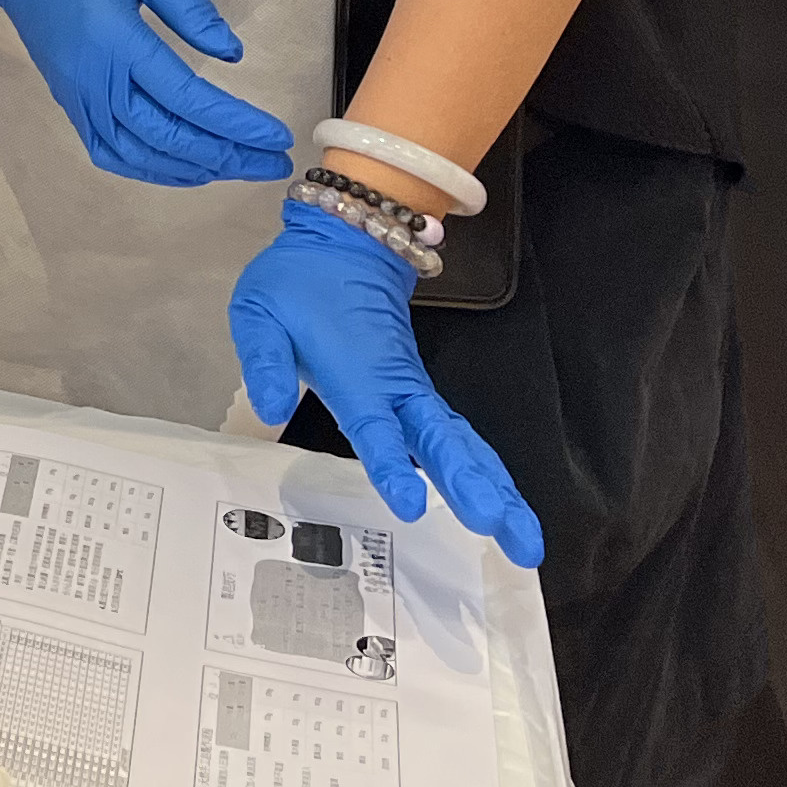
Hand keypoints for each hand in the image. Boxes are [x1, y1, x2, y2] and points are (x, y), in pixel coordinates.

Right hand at [0, 0, 291, 186]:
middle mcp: (93, 79)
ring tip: (239, 168)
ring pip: (138, 153)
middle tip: (272, 163)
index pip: (185, 97)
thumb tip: (231, 52)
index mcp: (114, 39)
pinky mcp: (68, 100)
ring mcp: (77, 96)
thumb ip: (187, 5)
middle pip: (167, 136)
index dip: (233, 123)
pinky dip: (150, 169)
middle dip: (226, 155)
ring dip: (193, 168)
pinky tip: (185, 168)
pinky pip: (109, 150)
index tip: (274, 135)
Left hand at [232, 205, 542, 568]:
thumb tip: (271, 408)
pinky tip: (506, 509)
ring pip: (460, 441)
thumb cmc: (298, 282)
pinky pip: (457, 436)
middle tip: (505, 532)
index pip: (374, 423)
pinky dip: (486, 470)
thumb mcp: (259, 311)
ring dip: (496, 487)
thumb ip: (265, 361)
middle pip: (441, 439)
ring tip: (527, 542)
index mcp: (354, 373)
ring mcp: (413, 389)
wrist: (346, 244)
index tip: (409, 504)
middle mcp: (395, 386)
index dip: (389, 462)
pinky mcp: (419, 392)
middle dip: (474, 486)